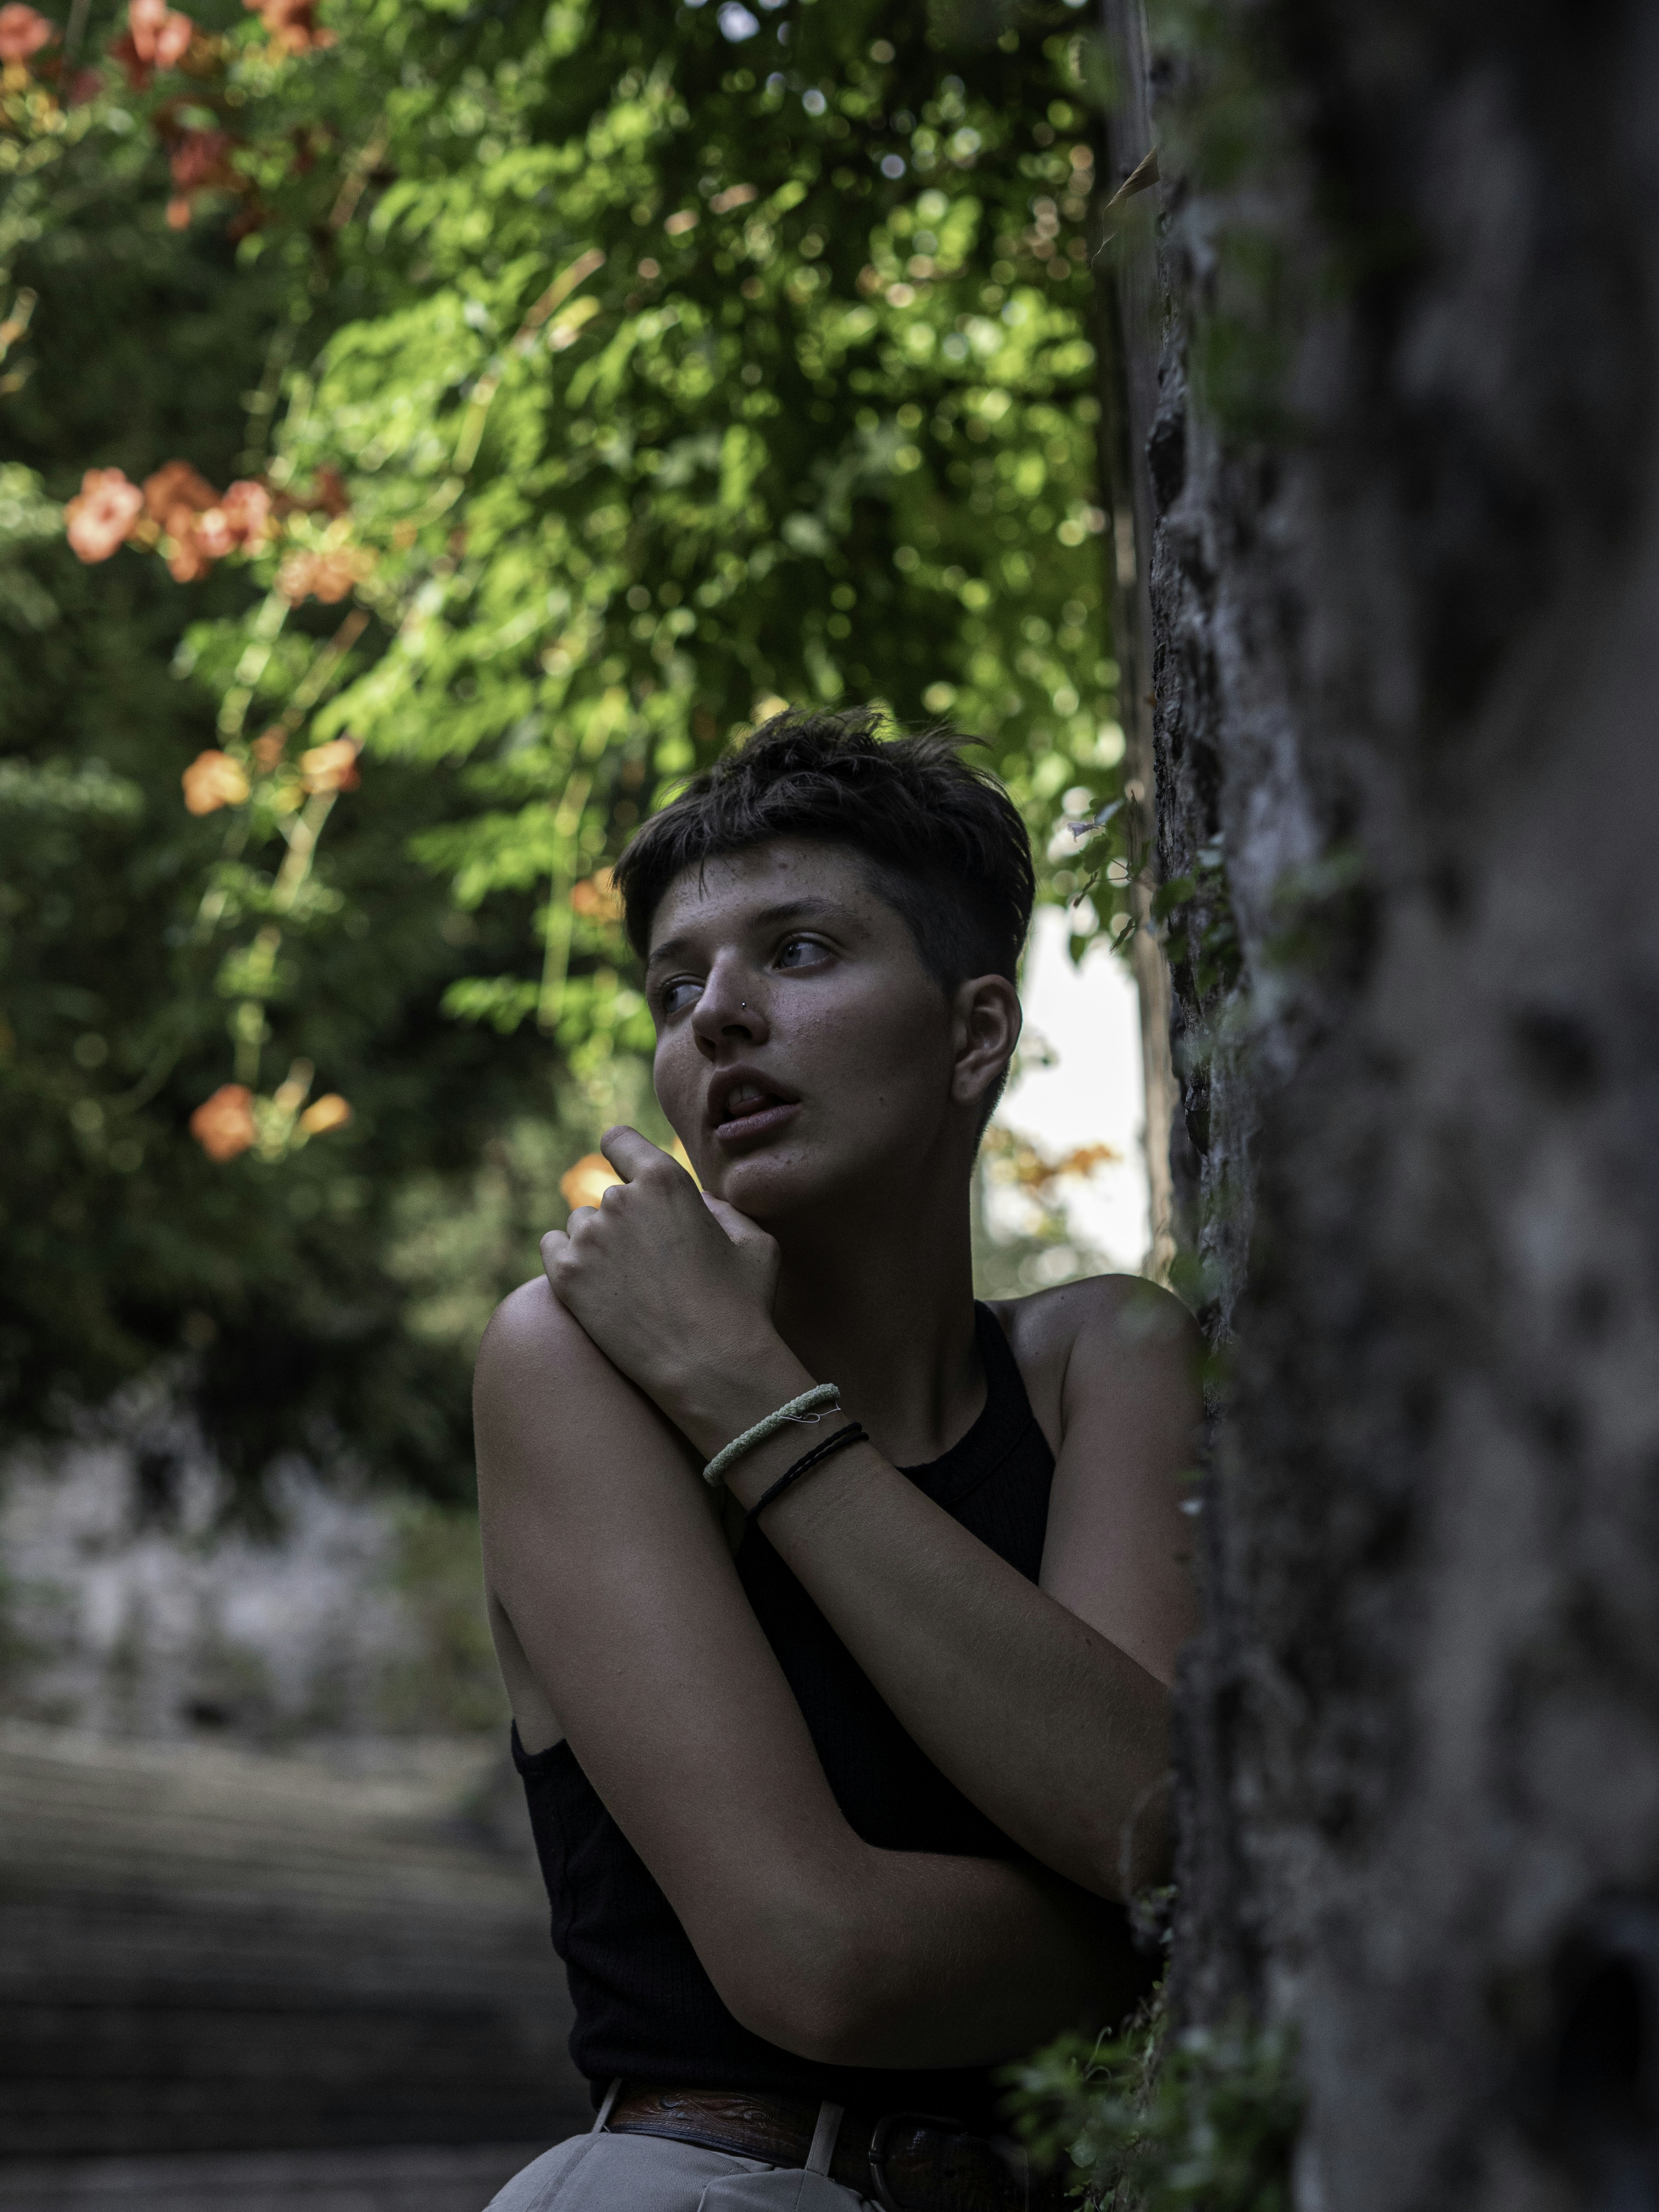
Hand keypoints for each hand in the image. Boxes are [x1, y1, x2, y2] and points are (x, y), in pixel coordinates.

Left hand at [541, 1127, 784, 1424]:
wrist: (708, 1366)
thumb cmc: (741, 1305)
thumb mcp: (755, 1243)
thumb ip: (722, 1209)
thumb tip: (696, 1201)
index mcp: (665, 1180)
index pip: (619, 1140)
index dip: (622, 1153)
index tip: (626, 1171)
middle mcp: (620, 1199)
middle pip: (608, 1195)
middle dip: (626, 1219)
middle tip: (650, 1261)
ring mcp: (589, 1238)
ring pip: (581, 1224)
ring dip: (598, 1242)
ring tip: (630, 1283)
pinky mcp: (565, 1275)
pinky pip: (553, 1247)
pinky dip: (569, 1260)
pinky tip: (596, 1285)